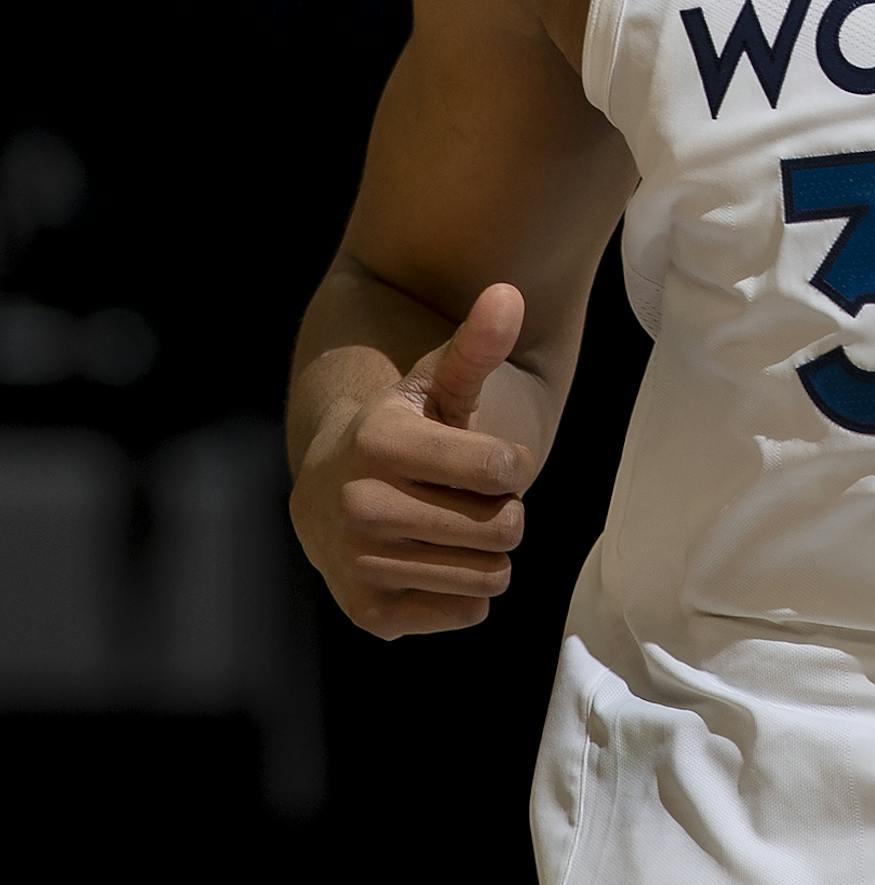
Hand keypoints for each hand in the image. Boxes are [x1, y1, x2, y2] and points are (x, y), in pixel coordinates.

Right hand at [289, 281, 536, 639]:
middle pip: (504, 528)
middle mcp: (361, 505)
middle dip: (504, 511)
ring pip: (491, 574)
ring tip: (452, 526)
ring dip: (488, 552)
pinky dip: (467, 591)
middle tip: (470, 498)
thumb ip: (477, 345)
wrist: (330, 488)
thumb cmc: (403, 430)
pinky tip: (434, 560)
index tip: (489, 459)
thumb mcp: (436, 383)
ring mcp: (360, 563)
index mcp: (381, 441)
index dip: (512, 465)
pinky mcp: (368, 612)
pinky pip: (468, 611)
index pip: (503, 469)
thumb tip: (509, 292)